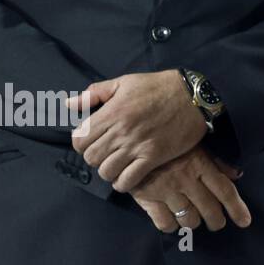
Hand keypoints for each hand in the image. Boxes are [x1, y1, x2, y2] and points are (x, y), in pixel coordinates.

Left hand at [69, 69, 207, 191]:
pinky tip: (126, 176)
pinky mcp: (154, 157)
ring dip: (108, 170)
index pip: (79, 140)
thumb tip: (70, 103)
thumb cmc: (158, 87)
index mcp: (112, 112)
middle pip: (91, 158)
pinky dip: (123, 182)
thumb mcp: (125, 82)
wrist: (194, 96)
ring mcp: (138, 146)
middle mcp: (122, 131)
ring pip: (107, 171)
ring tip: (117, 163)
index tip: (93, 140)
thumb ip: (95, 93)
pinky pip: (129, 180)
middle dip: (95, 157)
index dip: (82, 142)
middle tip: (107, 151)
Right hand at [129, 145, 250, 232]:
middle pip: (209, 209)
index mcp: (201, 165)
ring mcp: (167, 191)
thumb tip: (237, 175)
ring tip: (194, 219)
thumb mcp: (197, 146)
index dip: (237, 208)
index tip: (244, 221)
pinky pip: (165, 223)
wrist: (133, 140)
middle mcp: (186, 180)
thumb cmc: (170, 144)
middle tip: (217, 223)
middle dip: (216, 221)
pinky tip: (173, 221)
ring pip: (189, 219)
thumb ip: (218, 161)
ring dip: (194, 223)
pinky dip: (172, 226)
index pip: (225, 191)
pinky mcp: (148, 199)